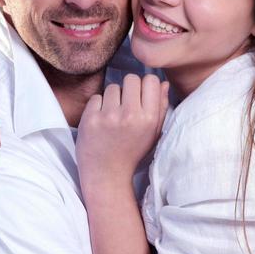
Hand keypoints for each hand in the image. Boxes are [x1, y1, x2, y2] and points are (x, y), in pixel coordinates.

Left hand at [76, 74, 169, 192]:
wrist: (106, 175)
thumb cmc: (132, 153)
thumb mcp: (153, 133)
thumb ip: (161, 107)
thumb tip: (164, 83)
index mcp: (149, 118)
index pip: (150, 80)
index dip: (145, 85)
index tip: (140, 95)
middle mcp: (130, 115)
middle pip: (131, 78)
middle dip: (128, 88)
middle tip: (126, 104)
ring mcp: (109, 116)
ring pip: (112, 87)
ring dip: (112, 98)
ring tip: (113, 115)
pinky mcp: (90, 119)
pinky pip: (96, 97)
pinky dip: (98, 106)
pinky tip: (101, 121)